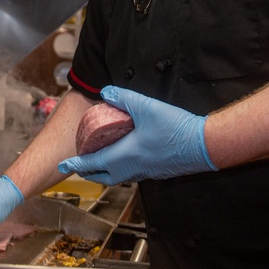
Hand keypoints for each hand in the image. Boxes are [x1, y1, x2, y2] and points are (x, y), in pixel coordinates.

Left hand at [57, 85, 217, 184]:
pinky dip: (121, 169)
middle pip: (105, 176)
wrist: (205, 145)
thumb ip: (124, 98)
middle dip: (89, 172)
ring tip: (97, 162)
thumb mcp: (147, 106)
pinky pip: (133, 174)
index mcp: (127, 155)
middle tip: (78, 166)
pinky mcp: (158, 172)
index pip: (95, 163)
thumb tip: (106, 91)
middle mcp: (135, 168)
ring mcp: (147, 172)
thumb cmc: (176, 128)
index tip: (63, 165)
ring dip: (105, 172)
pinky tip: (125, 157)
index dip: (77, 164)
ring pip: (119, 177)